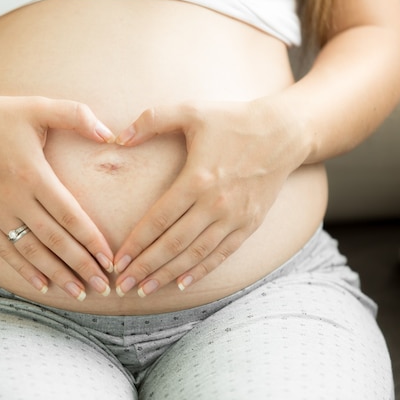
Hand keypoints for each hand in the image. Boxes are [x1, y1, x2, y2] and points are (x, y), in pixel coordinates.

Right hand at [0, 94, 115, 299]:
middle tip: (103, 287)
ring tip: (79, 294)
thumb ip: (76, 115)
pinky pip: (4, 252)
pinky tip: (41, 287)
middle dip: (81, 266)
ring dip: (57, 275)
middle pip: (54, 240)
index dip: (91, 240)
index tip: (110, 259)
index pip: (69, 215)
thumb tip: (111, 134)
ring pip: (32, 252)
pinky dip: (23, 271)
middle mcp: (14, 199)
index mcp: (32, 174)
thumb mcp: (36, 106)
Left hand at [112, 100, 307, 296]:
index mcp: (197, 179)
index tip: (116, 261)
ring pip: (195, 254)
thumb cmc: (231, 120)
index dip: (135, 244)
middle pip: (173, 244)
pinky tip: (182, 284)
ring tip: (144, 290)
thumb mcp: (190, 110)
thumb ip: (151, 120)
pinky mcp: (249, 224)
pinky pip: (222, 254)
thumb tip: (117, 137)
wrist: (283, 132)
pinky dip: (201, 271)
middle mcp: (216, 204)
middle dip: (144, 267)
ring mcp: (235, 217)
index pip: (158, 220)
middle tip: (121, 285)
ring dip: (168, 275)